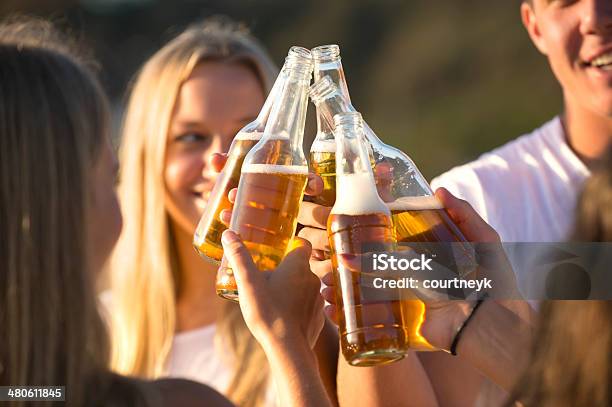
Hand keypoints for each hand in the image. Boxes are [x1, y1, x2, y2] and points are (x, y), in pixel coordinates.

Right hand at [221, 230, 324, 349]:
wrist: (288, 347)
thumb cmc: (268, 311)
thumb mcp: (248, 281)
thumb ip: (239, 257)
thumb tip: (229, 233)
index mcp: (297, 265)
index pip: (302, 244)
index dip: (292, 244)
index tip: (280, 249)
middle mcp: (312, 278)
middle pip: (302, 266)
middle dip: (287, 269)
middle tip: (269, 275)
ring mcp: (317, 298)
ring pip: (305, 287)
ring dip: (293, 289)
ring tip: (274, 297)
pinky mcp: (318, 317)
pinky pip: (308, 306)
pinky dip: (298, 307)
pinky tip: (284, 315)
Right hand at [319, 188, 519, 349]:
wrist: (489, 326)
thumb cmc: (490, 282)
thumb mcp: (483, 241)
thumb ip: (464, 215)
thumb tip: (438, 190)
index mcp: (434, 253)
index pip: (397, 238)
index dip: (374, 233)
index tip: (350, 227)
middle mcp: (418, 275)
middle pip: (377, 264)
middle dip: (351, 261)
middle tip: (328, 258)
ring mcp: (409, 299)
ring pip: (369, 289)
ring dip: (344, 286)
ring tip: (325, 284)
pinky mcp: (405, 322)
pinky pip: (374, 316)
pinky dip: (350, 313)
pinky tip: (332, 308)